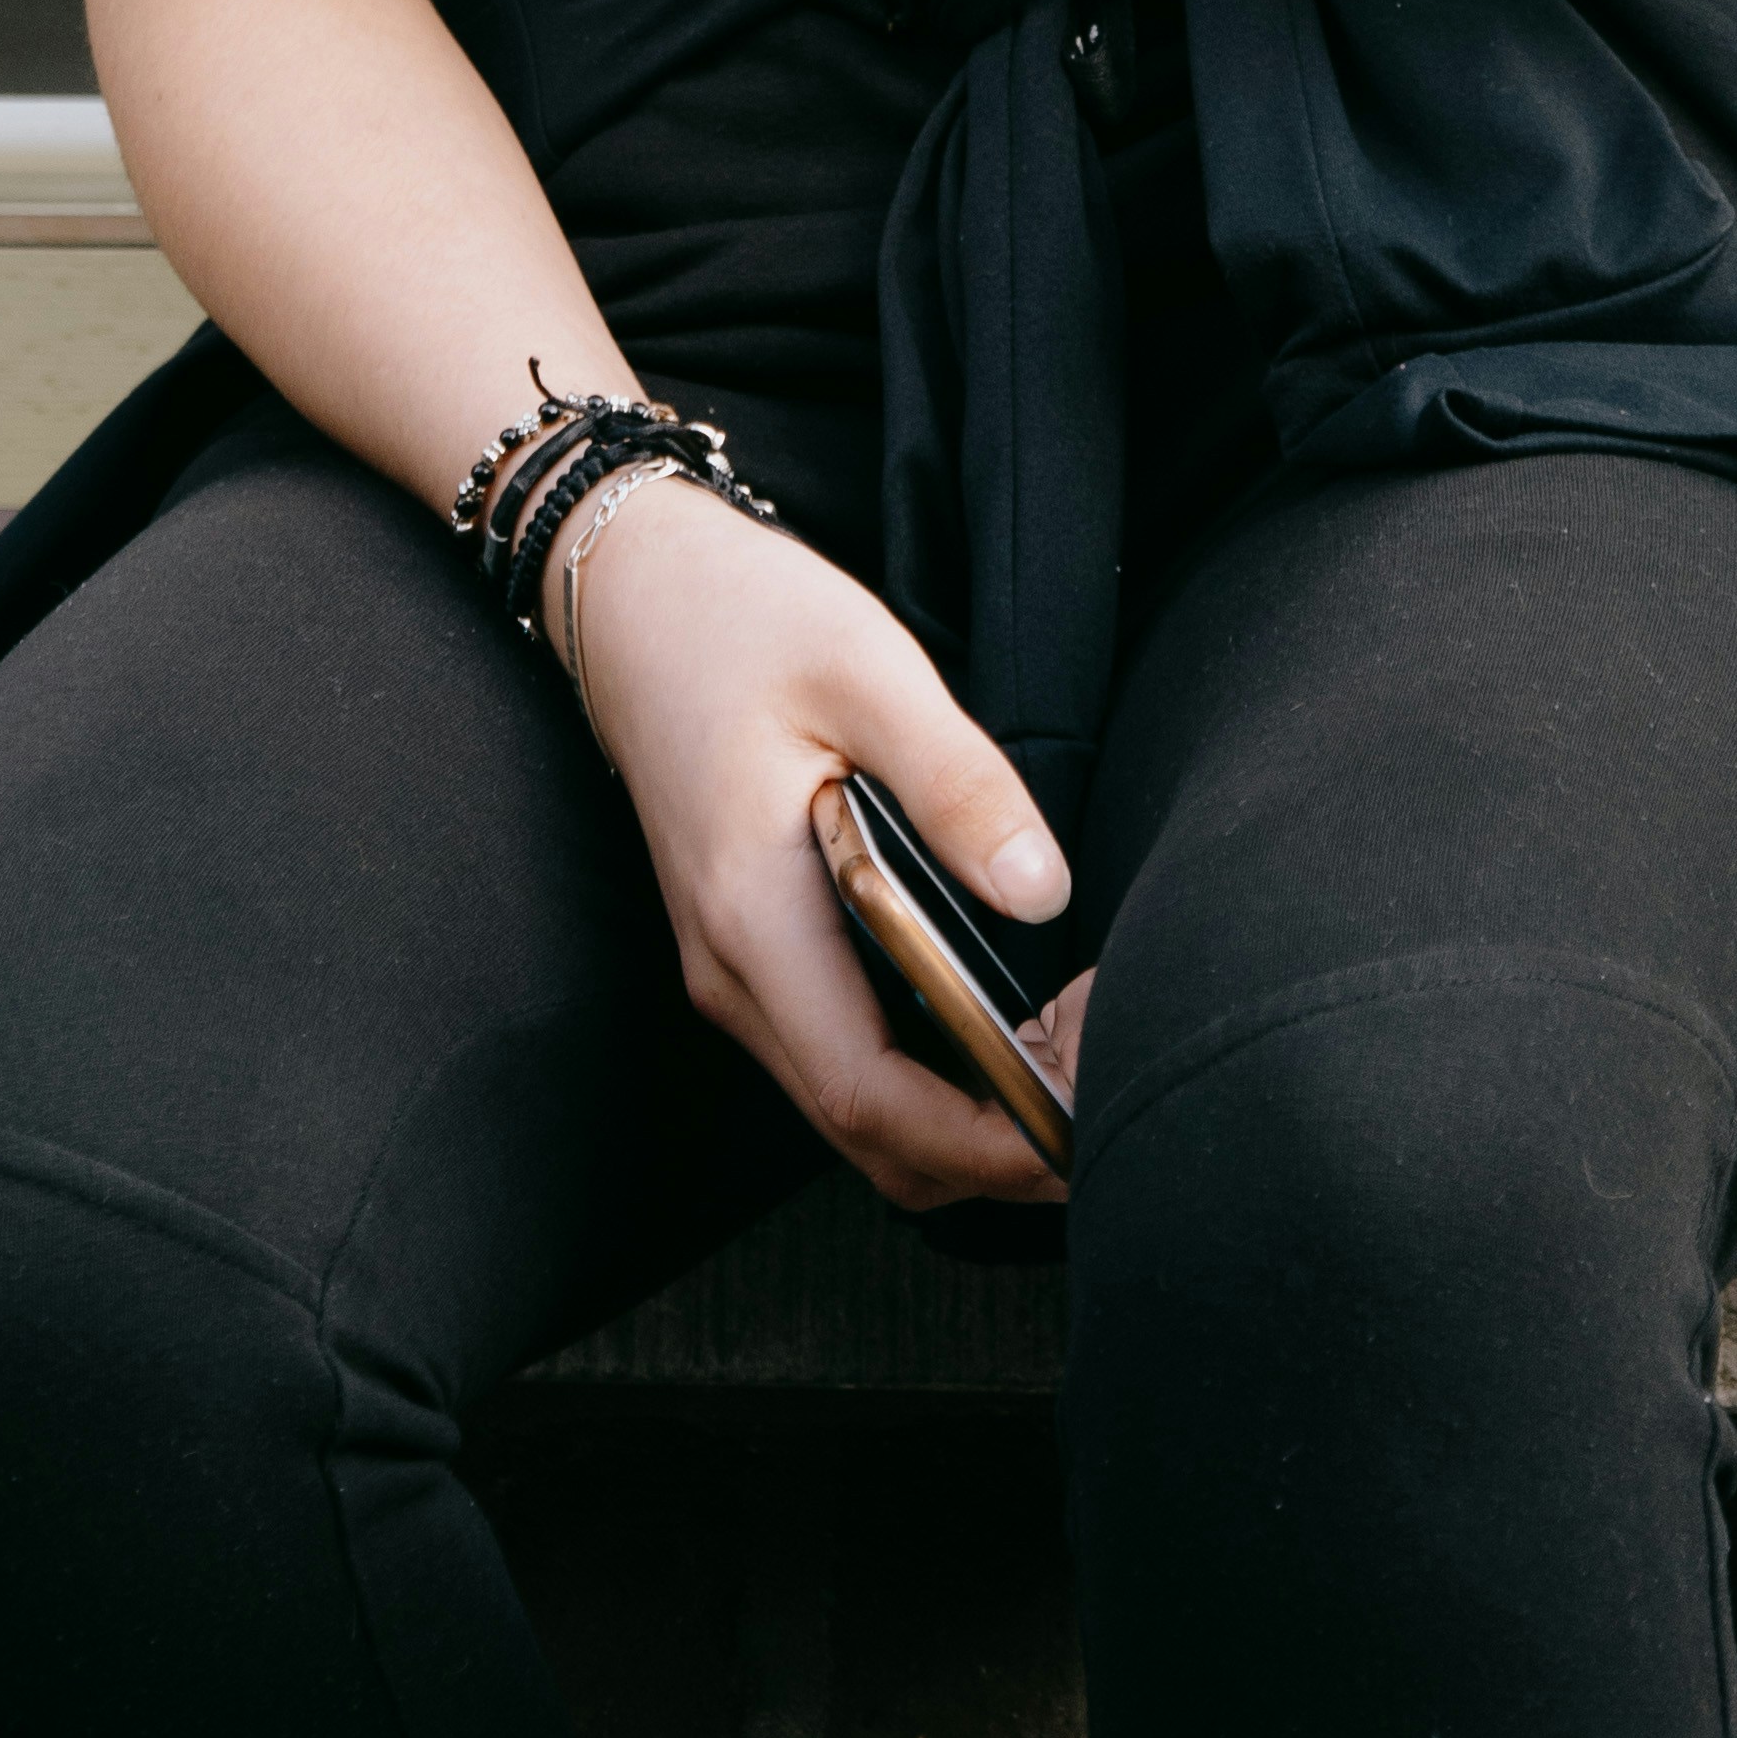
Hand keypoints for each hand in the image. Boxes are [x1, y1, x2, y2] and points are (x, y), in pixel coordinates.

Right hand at [558, 465, 1076, 1214]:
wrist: (632, 590)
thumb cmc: (741, 619)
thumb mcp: (866, 668)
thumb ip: (956, 782)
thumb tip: (1042, 891)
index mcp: (755, 919)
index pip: (872, 1098)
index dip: (988, 1137)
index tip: (1085, 1113)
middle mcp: (733, 973)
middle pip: (870, 1137)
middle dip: (994, 1147)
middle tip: (1104, 1081)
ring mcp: (734, 969)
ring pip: (857, 1112)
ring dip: (964, 1116)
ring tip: (1067, 1047)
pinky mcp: (749, 950)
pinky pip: (843, 1057)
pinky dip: (927, 1074)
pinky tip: (997, 1013)